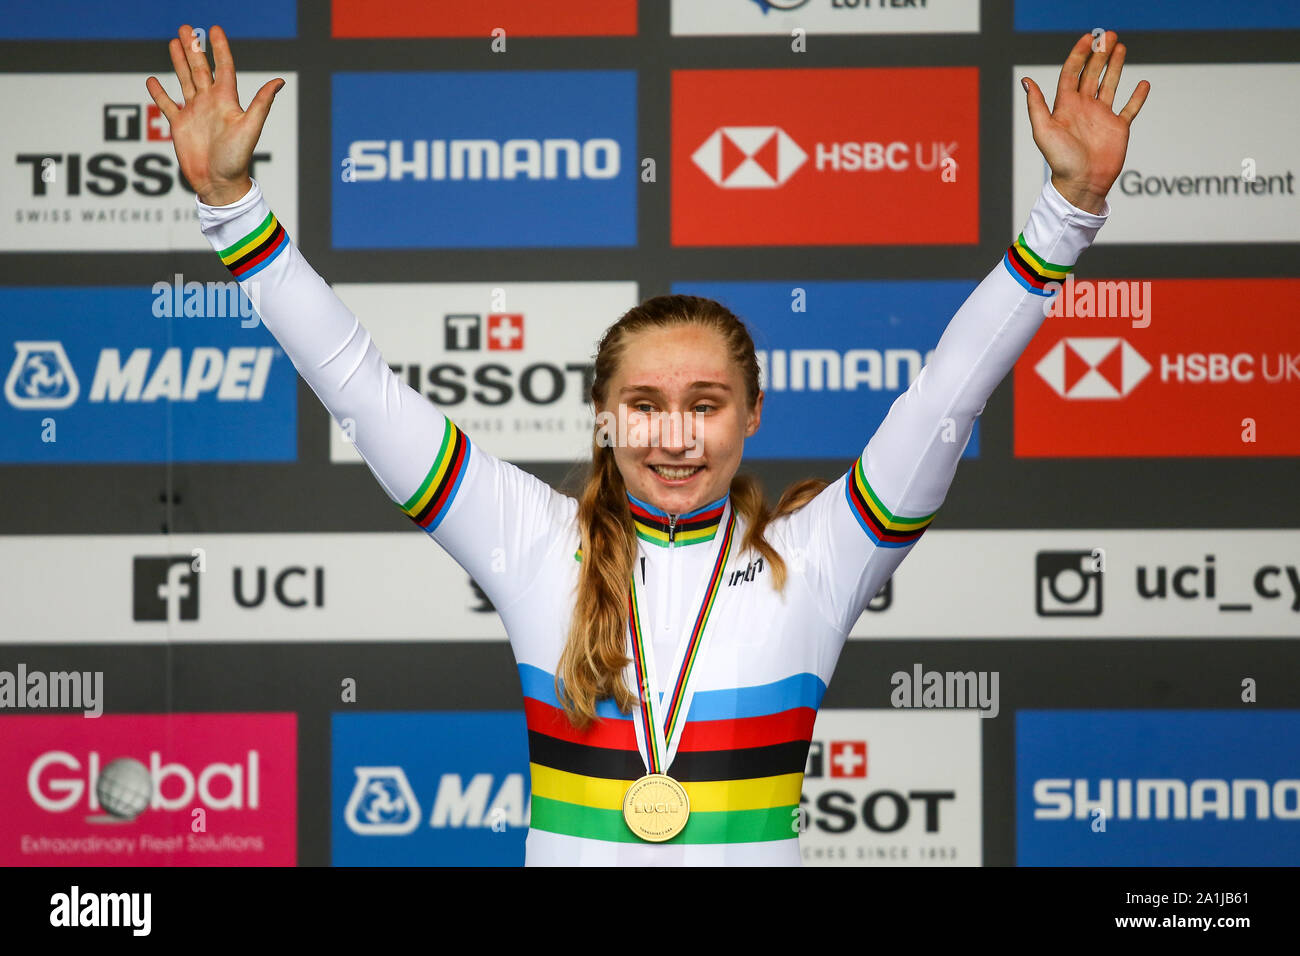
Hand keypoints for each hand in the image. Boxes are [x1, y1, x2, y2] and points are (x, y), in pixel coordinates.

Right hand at [145, 24, 284, 205]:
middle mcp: (210, 103)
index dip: (219, 48)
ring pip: (184, 80)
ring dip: (178, 61)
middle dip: (193, 48)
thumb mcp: (250, 127)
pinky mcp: (180, 125)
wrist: (219, 183)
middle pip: (200, 68)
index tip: (214, 28)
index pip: (223, 67)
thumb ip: (261, 103)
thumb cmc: (237, 158)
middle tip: (186, 28)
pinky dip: (159, 93)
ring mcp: (194, 112)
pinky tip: (152, 80)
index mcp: (226, 100)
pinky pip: (167, 104)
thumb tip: (279, 81)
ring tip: (173, 42)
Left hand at [1021, 31, 1149, 213]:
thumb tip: (1026, 81)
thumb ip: (1037, 105)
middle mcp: (1083, 109)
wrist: (1082, 184)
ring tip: (1120, 47)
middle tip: (1108, 35)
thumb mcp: (1044, 131)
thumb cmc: (1060, 161)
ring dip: (1115, 66)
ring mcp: (1101, 117)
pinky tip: (1142, 83)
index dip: (1079, 55)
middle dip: (1099, 54)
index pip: (1071, 74)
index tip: (1088, 38)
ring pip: (1109, 85)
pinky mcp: (1118, 128)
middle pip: (1092, 74)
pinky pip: (1129, 108)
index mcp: (1065, 107)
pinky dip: (1137, 97)